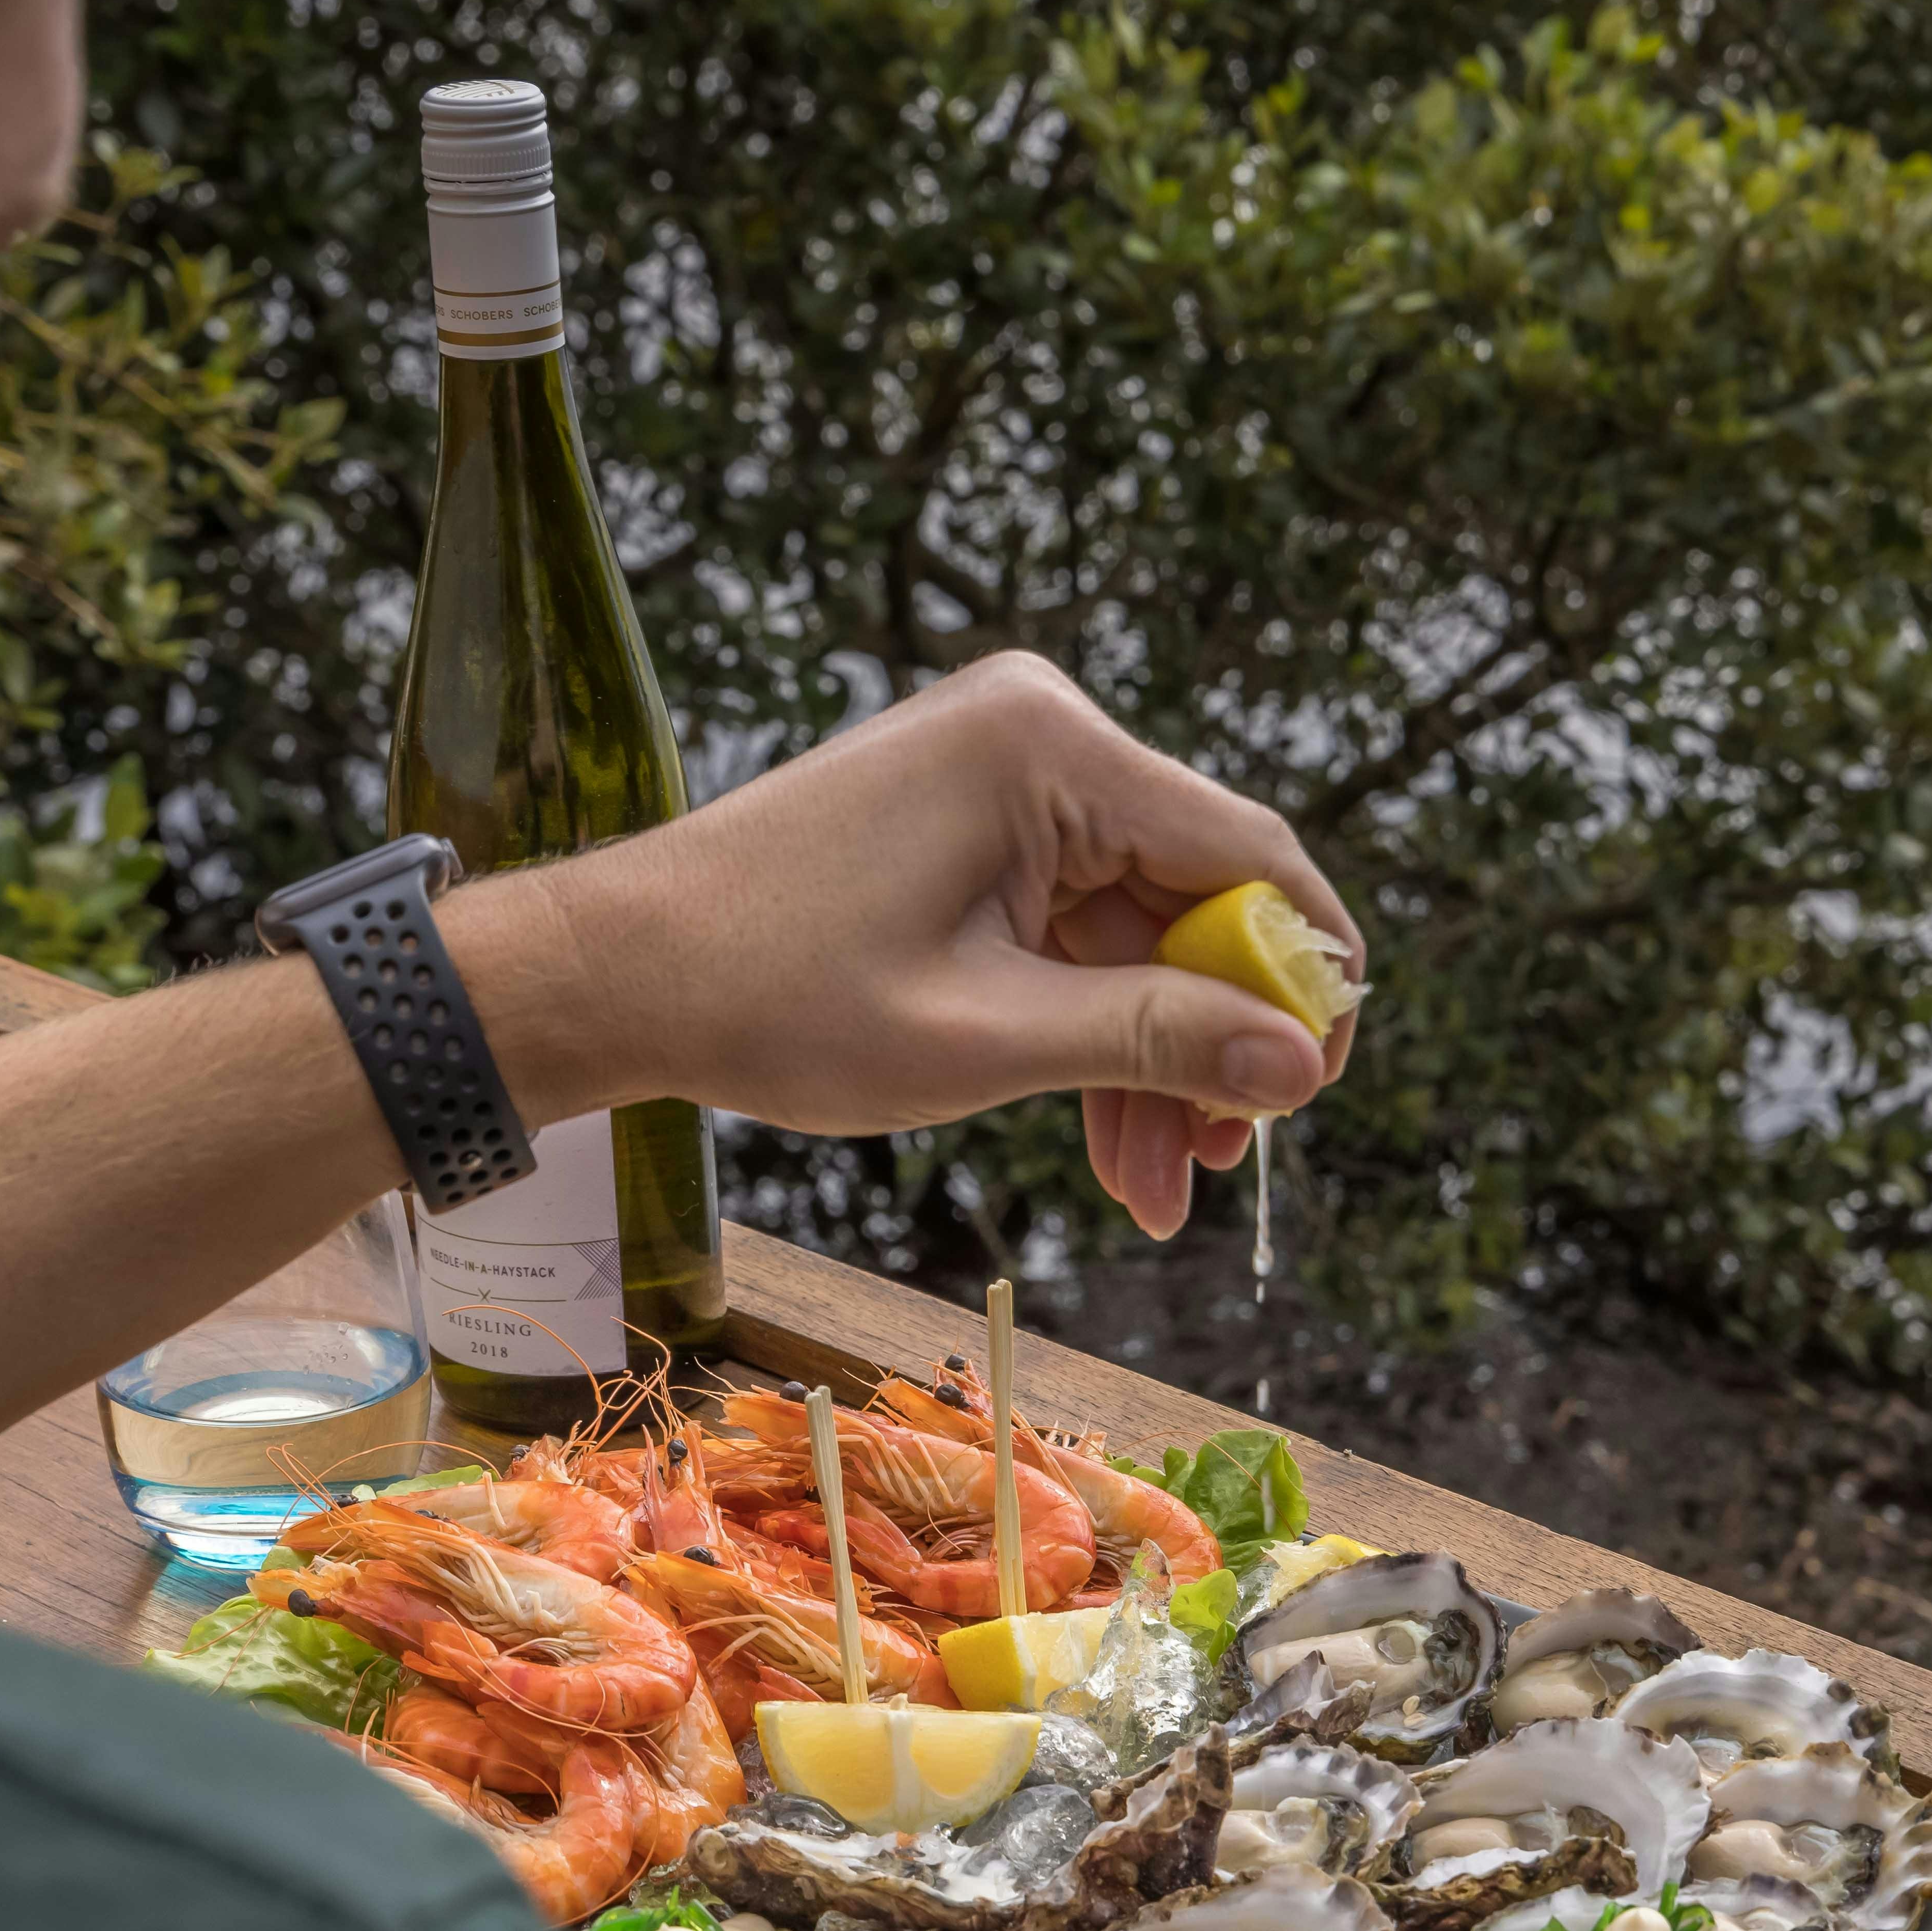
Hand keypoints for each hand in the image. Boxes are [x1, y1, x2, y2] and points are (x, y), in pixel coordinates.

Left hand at [504, 655, 1359, 1239]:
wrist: (619, 973)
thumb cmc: (775, 997)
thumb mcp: (988, 1037)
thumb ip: (1155, 1038)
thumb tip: (1298, 1064)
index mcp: (1051, 750)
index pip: (1248, 856)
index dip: (1300, 979)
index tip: (1312, 1093)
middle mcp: (1041, 735)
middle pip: (1197, 899)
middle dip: (1214, 1043)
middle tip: (1222, 1170)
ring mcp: (1004, 776)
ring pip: (1138, 934)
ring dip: (1153, 1060)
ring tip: (1157, 1195)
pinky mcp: (972, 825)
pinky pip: (1074, 932)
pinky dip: (1093, 1030)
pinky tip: (1113, 1144)